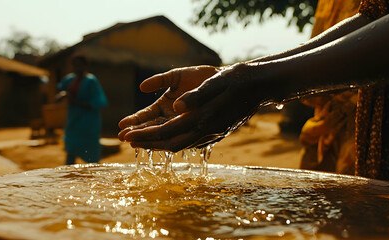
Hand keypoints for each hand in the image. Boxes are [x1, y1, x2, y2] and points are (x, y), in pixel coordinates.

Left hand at [121, 63, 270, 151]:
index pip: (167, 132)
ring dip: (159, 144)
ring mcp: (211, 133)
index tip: (127, 136)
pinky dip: (173, 141)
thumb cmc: (237, 80)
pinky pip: (190, 142)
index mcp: (203, 120)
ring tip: (141, 142)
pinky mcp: (215, 131)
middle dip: (147, 143)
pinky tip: (166, 138)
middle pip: (170, 144)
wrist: (260, 85)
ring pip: (180, 145)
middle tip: (127, 141)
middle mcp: (206, 131)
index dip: (145, 136)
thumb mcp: (216, 81)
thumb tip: (176, 105)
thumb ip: (196, 95)